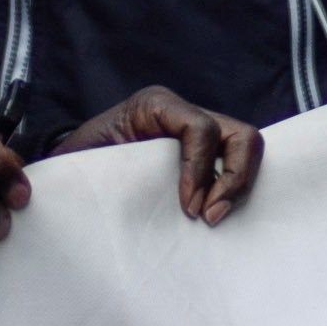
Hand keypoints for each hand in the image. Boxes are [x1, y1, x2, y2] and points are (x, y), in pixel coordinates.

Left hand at [78, 85, 259, 221]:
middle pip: (239, 135)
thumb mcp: (83, 161)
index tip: (188, 208)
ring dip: (240, 186)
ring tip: (213, 219)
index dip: (200, 167)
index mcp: (154, 106)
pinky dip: (238, 192)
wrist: (78, 171)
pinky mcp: (211, 158)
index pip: (199, 127)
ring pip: (248, 149)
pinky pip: (240, 168)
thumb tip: (122, 194)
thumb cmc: (79, 164)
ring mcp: (202, 135)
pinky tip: (219, 216)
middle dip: (234, 178)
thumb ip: (102, 171)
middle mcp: (184, 115)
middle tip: (209, 217)